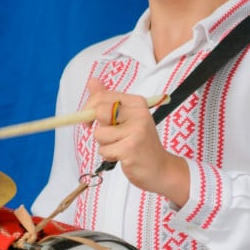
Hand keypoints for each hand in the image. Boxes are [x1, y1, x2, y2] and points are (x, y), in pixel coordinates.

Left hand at [87, 77, 189, 204]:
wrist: (160, 168)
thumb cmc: (140, 143)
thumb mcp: (126, 118)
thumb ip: (107, 100)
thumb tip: (91, 81)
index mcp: (137, 102)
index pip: (102, 97)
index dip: (89, 109)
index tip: (91, 121)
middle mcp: (138, 113)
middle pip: (98, 112)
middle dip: (97, 128)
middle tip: (109, 137)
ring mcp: (136, 131)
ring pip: (99, 134)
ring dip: (104, 145)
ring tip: (120, 148)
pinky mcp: (130, 148)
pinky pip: (104, 150)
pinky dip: (109, 157)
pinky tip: (123, 156)